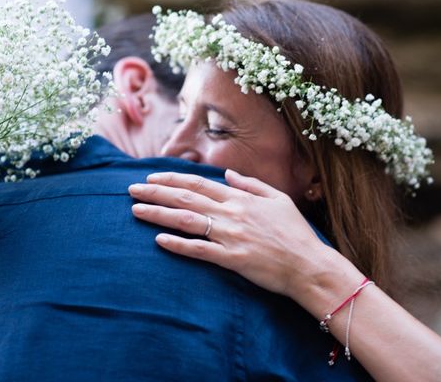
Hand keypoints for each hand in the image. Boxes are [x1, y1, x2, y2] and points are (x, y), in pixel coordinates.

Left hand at [128, 169, 331, 298]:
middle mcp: (231, 213)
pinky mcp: (232, 259)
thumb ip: (250, 184)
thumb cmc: (296, 232)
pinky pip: (199, 250)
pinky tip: (158, 240)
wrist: (309, 265)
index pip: (198, 183)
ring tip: (136, 210)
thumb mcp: (278, 199)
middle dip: (156, 192)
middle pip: (185, 198)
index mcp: (240, 198)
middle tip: (131, 190)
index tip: (151, 177)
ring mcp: (230, 236)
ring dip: (158, 214)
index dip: (172, 178)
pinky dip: (178, 245)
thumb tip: (227, 174)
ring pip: (186, 220)